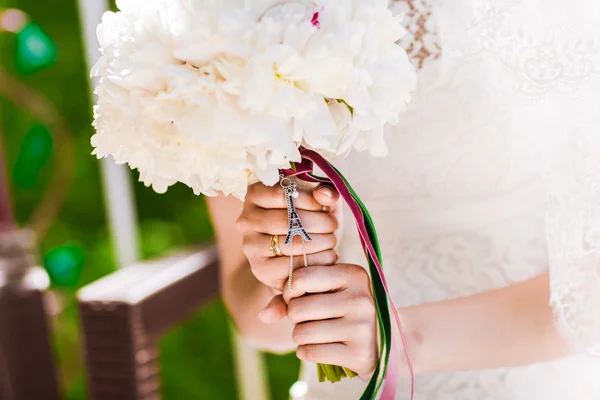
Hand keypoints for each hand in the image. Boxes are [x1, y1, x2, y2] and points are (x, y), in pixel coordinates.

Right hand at [237, 182, 340, 320]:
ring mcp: (250, 246)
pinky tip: (327, 257)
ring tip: (331, 241)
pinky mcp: (260, 269)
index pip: (281, 193)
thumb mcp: (320, 203)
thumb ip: (326, 192)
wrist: (304, 256)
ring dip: (320, 242)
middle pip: (286, 220)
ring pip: (290, 244)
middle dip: (318, 223)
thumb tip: (324, 194)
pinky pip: (292, 266)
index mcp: (256, 194)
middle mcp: (246, 219)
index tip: (323, 206)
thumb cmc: (311, 222)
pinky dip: (316, 262)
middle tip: (333, 225)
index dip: (308, 199)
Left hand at [284, 263, 378, 378]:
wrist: (385, 342)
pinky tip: (322, 348)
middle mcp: (361, 297)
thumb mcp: (322, 293)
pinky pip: (310, 352)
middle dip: (295, 317)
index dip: (291, 290)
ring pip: (301, 332)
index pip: (302, 277)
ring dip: (300, 336)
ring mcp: (363, 326)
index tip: (299, 296)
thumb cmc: (343, 311)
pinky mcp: (360, 353)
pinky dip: (307, 352)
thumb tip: (264, 315)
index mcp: (353, 274)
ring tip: (317, 333)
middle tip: (309, 318)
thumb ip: (289, 298)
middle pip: (298, 308)